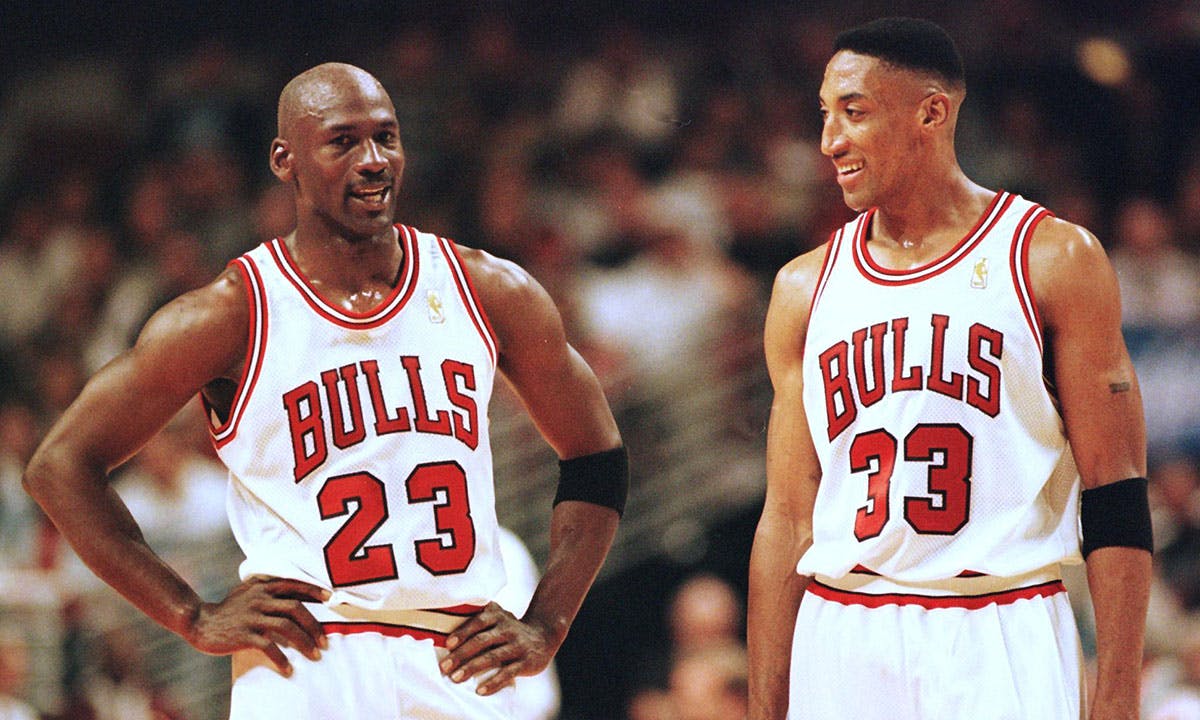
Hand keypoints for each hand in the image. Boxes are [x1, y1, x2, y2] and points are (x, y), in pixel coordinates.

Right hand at [186, 576, 330, 675]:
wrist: (199, 622)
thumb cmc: (228, 608)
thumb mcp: (246, 591)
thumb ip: (266, 587)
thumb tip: (294, 590)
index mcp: (262, 587)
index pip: (293, 585)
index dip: (313, 591)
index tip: (330, 598)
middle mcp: (259, 599)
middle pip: (295, 608)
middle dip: (314, 625)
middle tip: (324, 641)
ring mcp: (251, 616)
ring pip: (286, 627)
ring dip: (304, 642)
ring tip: (315, 655)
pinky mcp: (244, 634)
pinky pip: (269, 646)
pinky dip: (281, 658)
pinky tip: (288, 668)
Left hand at [439, 602, 556, 695]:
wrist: (544, 634)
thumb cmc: (509, 629)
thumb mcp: (498, 617)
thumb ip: (478, 620)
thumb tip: (443, 633)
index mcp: (498, 616)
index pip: (478, 622)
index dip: (463, 632)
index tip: (447, 644)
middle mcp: (508, 628)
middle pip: (482, 641)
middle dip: (461, 654)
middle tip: (444, 667)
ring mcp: (518, 645)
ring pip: (493, 657)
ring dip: (472, 668)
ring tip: (456, 678)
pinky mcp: (526, 662)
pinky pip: (508, 673)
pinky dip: (493, 682)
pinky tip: (480, 691)